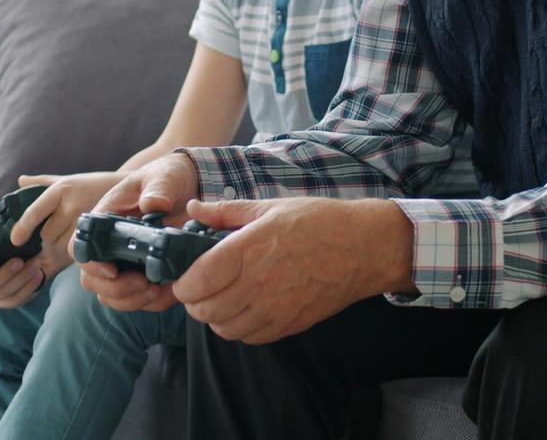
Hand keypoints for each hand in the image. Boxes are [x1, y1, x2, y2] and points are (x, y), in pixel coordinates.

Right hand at [0, 193, 66, 308]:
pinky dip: (29, 289)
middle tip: (20, 260)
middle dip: (4, 274)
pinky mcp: (10, 299)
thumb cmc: (6, 241)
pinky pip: (17, 300)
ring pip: (4, 294)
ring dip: (21, 280)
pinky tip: (39, 275)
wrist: (28, 254)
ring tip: (36, 264)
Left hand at [8, 172, 121, 260]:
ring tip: (71, 230)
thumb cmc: (92, 184)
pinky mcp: (96, 232)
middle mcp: (71, 204)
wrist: (126, 187)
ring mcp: (85, 218)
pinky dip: (75, 247)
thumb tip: (20, 180)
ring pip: (61, 244)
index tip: (15, 240)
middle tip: (59, 227)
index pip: (35, 212)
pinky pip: (77, 248)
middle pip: (46, 234)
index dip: (23, 228)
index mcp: (60, 189)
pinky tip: (80, 237)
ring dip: (61, 243)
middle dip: (48, 235)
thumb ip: (42, 182)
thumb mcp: (66, 179)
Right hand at [76, 155, 200, 313]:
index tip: (113, 270)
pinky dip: (151, 303)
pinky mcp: (144, 274)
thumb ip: (159, 189)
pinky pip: (138, 300)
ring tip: (157, 289)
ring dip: (131, 300)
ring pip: (111, 296)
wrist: (191, 186)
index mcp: (105, 218)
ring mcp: (125, 262)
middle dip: (114, 290)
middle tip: (144, 283)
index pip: (81, 246)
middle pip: (91, 279)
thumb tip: (153, 206)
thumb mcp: (165, 176)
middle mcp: (109, 244)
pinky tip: (169, 291)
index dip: (91, 264)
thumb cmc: (169, 177)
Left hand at [171, 196, 416, 343]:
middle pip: (206, 311)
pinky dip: (240, 328)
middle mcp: (259, 283)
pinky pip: (251, 338)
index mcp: (249, 249)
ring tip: (221, 299)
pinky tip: (245, 308)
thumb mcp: (268, 207)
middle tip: (199, 288)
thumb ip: (225, 212)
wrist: (364, 247)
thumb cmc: (318, 221)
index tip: (183, 277)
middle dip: (195, 302)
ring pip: (225, 329)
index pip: (198, 281)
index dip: (182, 284)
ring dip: (216, 317)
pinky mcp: (291, 324)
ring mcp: (276, 308)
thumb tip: (193, 209)